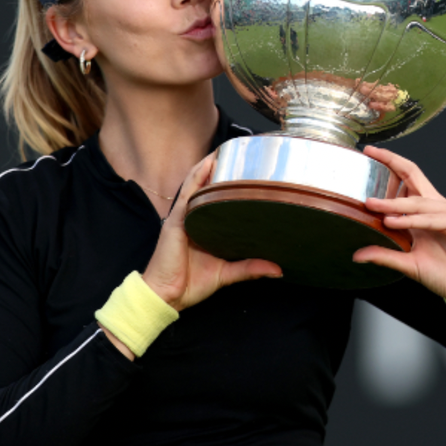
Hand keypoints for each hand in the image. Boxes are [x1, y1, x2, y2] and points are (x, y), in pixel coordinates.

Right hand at [142, 153, 281, 311]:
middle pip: (207, 190)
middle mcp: (193, 220)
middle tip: (242, 156)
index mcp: (204, 230)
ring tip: (226, 151)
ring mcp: (184, 218)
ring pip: (197, 186)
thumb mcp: (227, 274)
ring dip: (210, 167)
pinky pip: (188, 193)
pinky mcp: (176, 220)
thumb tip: (278, 269)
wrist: (167, 295)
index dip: (229, 187)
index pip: (217, 203)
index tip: (248, 175)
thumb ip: (250, 268)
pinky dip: (198, 176)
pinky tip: (208, 163)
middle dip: (221, 172)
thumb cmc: (189, 284)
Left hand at [353, 146, 445, 303]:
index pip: (406, 179)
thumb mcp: (407, 263)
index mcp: (423, 211)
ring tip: (372, 205)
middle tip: (370, 155)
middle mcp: (435, 207)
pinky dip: (413, 220)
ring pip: (417, 201)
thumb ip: (384, 255)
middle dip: (391, 163)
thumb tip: (357, 254)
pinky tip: (395, 222)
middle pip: (413, 176)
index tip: (369, 153)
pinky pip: (432, 218)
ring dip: (393, 203)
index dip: (390, 164)